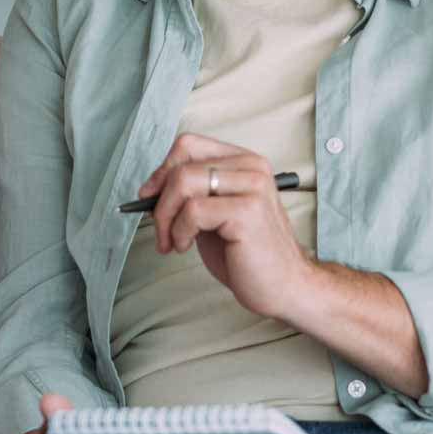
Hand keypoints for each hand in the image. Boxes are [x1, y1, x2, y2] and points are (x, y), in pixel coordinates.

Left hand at [139, 134, 314, 320]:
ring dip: (166, 217)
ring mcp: (252, 187)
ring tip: (173, 241)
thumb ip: (190, 195)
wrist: (283, 287)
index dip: (162, 170)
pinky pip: (193, 210)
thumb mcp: (212, 215)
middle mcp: (251, 168)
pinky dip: (179, 231)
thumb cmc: (246, 254)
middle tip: (160, 228)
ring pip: (183, 182)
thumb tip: (150, 189)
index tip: (149, 196)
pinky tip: (186, 246)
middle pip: (182, 164)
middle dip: (159, 199)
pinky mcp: (247, 211)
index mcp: (244, 163)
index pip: (189, 145)